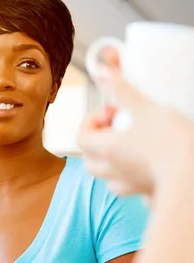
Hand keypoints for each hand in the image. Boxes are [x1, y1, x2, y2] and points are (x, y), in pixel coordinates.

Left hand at [78, 69, 193, 196]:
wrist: (192, 176)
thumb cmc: (170, 141)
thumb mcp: (145, 107)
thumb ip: (122, 89)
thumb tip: (101, 70)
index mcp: (107, 148)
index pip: (81, 137)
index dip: (91, 122)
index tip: (111, 112)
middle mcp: (113, 170)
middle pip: (89, 161)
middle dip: (98, 144)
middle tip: (119, 131)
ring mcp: (130, 184)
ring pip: (109, 179)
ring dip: (112, 165)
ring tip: (133, 149)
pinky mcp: (149, 192)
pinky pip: (135, 192)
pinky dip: (136, 184)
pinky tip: (150, 173)